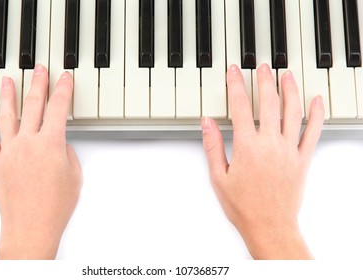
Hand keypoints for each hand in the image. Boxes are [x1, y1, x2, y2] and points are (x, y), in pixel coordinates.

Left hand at [0, 65, 82, 258]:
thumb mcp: (74, 176)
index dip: (63, 90)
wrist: (31, 227)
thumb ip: (67, 154)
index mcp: (51, 144)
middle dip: (38, 83)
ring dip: (9, 94)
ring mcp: (10, 151)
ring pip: (8, 115)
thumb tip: (60, 145)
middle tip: (39, 69)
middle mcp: (28, 143)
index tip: (64, 78)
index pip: (58, 108)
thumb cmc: (55, 206)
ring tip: (8, 80)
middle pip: (34, 104)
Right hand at [202, 64, 323, 258]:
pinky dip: (316, 114)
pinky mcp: (302, 159)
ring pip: (292, 111)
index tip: (234, 72)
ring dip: (289, 89)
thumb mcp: (218, 177)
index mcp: (247, 147)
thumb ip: (213, 146)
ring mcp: (289, 150)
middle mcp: (270, 144)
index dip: (236, 85)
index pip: (240, 106)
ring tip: (286, 74)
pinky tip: (316, 100)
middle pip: (268, 102)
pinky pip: (313, 132)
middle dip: (264, 80)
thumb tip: (207, 123)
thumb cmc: (243, 206)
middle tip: (262, 66)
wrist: (269, 226)